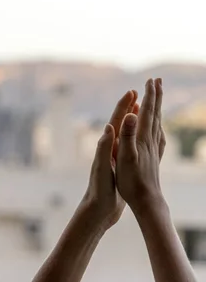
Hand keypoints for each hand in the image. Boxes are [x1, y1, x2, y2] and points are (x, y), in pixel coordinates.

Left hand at [80, 90, 138, 229]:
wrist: (97, 211)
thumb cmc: (99, 191)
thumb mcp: (102, 168)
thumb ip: (104, 148)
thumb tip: (108, 127)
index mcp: (105, 149)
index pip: (115, 123)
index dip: (123, 107)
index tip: (132, 91)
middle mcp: (108, 151)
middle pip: (119, 125)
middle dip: (127, 109)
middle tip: (137, 93)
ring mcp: (113, 159)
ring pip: (125, 135)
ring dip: (131, 121)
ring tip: (139, 110)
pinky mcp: (118, 168)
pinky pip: (129, 148)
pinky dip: (134, 139)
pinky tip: (139, 139)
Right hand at [116, 78, 165, 214]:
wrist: (147, 201)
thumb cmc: (132, 181)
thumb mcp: (125, 157)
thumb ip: (127, 135)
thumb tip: (131, 115)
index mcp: (143, 139)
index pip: (147, 112)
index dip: (149, 95)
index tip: (150, 80)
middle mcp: (151, 141)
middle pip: (156, 114)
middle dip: (156, 97)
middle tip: (157, 81)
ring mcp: (154, 149)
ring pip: (157, 123)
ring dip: (157, 108)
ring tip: (157, 99)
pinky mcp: (154, 157)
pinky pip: (157, 135)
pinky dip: (157, 125)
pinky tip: (157, 127)